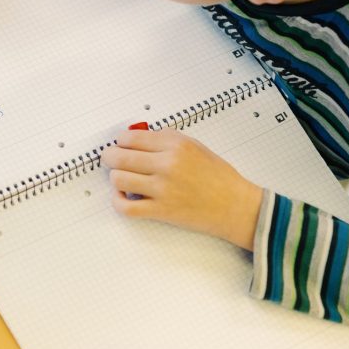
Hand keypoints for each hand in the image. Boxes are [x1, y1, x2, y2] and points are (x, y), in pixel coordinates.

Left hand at [103, 128, 263, 249]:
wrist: (237, 206)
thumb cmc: (219, 178)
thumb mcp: (195, 146)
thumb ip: (166, 140)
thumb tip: (137, 137)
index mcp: (175, 144)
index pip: (129, 138)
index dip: (120, 142)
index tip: (121, 146)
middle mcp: (167, 164)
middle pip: (118, 156)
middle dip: (110, 158)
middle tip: (112, 160)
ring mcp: (162, 188)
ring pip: (118, 179)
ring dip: (116, 179)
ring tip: (124, 180)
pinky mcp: (161, 211)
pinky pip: (125, 207)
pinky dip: (118, 202)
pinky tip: (124, 197)